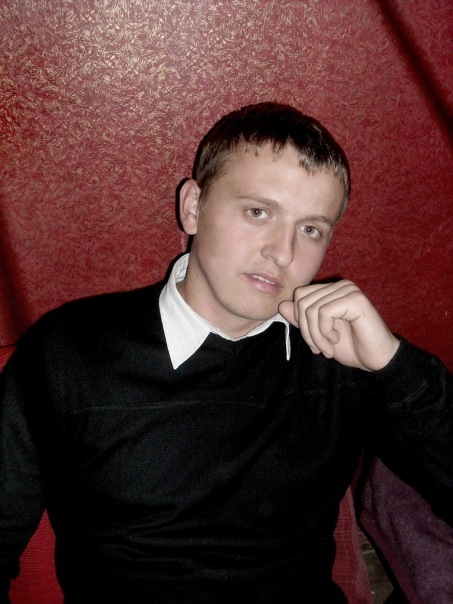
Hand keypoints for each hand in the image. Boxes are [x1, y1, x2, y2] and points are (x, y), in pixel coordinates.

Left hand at [278, 280, 399, 370]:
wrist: (376, 360)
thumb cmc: (351, 347)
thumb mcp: (319, 334)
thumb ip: (302, 320)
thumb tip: (282, 305)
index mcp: (331, 291)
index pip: (300, 296)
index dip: (300, 322)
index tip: (313, 343)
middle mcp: (340, 286)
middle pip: (302, 301)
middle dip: (306, 331)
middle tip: (319, 349)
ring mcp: (349, 290)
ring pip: (311, 309)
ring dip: (316, 336)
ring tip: (327, 349)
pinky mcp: (356, 299)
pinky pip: (324, 312)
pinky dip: (324, 332)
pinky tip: (336, 340)